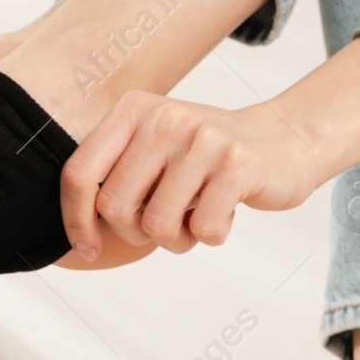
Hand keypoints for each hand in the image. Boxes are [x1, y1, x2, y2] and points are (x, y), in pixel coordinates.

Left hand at [60, 91, 321, 259]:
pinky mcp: (237, 163)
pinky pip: (204, 229)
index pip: (79, 173)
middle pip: (116, 208)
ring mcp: (202, 138)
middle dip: (137, 234)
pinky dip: (214, 235)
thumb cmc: (208, 160)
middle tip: (167, 225)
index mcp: (133, 110)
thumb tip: (76, 233)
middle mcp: (164, 117)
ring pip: (159, 226)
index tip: (90, 249)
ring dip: (180, 239)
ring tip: (199, 216)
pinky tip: (227, 212)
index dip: (75, 221)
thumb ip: (116, 175)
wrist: (284, 141)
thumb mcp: (155, 149)